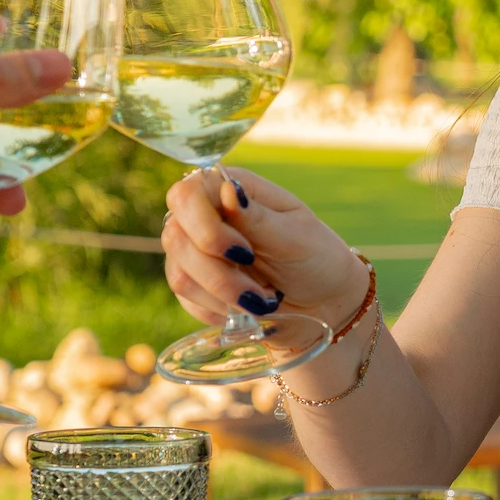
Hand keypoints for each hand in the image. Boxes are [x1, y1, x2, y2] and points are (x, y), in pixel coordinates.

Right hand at [160, 166, 364, 325]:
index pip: (187, 195)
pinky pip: (187, 299)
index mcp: (231, 189)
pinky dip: (220, 310)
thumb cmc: (315, 258)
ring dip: (224, 295)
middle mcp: (205, 215)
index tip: (243, 253)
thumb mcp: (295, 237)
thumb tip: (228, 189)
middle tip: (260, 290)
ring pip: (179, 274)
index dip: (204, 226)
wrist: (323, 302)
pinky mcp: (193, 283)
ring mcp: (194, 250)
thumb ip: (258, 217)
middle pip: (175, 238)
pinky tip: (248, 308)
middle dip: (218, 274)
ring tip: (264, 299)